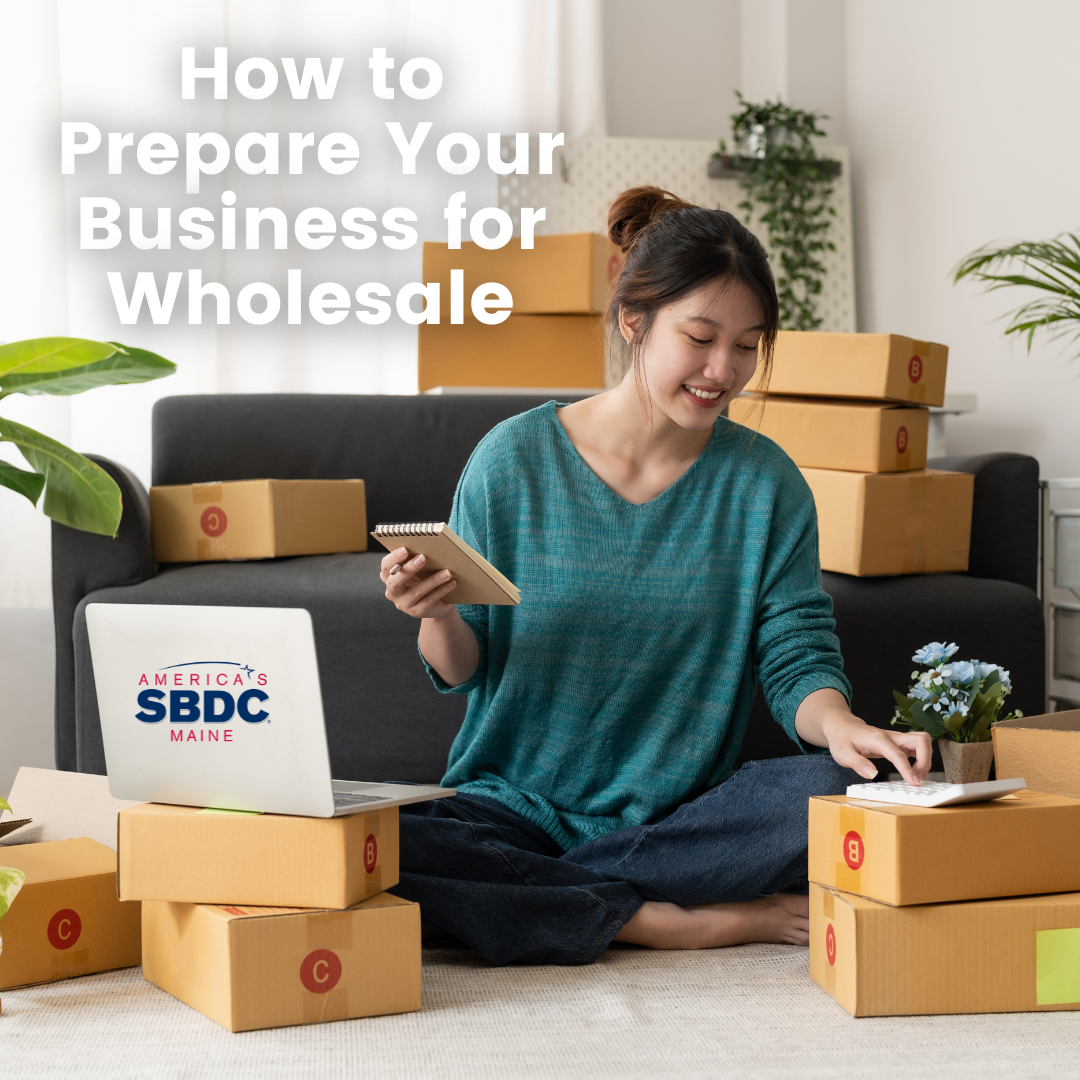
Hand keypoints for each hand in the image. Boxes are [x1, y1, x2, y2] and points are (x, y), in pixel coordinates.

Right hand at [380, 547, 457, 619]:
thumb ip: (418, 560)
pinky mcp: (417, 612)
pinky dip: (442, 590)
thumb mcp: (420, 569)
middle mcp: (393, 592)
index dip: (394, 558)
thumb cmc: (426, 578)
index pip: (386, 567)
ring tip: (447, 572)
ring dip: (433, 580)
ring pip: (416, 592)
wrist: (437, 602)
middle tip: (423, 557)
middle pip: (396, 581)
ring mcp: (403, 604)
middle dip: (409, 569)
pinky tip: (452, 583)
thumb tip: (430, 547)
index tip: (405, 549)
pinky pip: (429, 600)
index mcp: (390, 577)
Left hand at [794, 688, 930, 784]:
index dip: (908, 769)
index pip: (898, 754)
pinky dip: (922, 758)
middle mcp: (890, 736)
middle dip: (925, 761)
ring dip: (926, 759)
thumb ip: (857, 764)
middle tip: (917, 778)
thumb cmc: (841, 739)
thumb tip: (873, 774)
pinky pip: (918, 746)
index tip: (914, 784)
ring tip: (917, 776)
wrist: (841, 725)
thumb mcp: (842, 754)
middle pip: (920, 740)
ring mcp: (896, 738)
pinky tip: (914, 770)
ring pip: (922, 741)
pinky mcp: (898, 742)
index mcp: (877, 739)